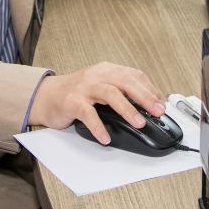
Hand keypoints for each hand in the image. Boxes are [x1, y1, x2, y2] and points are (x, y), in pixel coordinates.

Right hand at [28, 62, 165, 144]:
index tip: (161, 104)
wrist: (46, 96)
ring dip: (127, 109)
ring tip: (139, 123)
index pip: (134, 75)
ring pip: (109, 93)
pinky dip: (98, 126)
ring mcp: (84, 87)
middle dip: (144, 97)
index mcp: (107, 70)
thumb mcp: (101, 88)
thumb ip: (120, 93)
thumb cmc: (77, 94)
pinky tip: (105, 137)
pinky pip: (87, 113)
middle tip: (157, 111)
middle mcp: (97, 75)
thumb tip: (147, 108)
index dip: (150, 89)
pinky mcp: (71, 101)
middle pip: (125, 81)